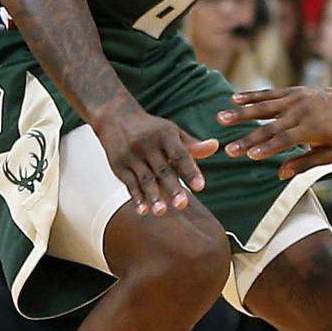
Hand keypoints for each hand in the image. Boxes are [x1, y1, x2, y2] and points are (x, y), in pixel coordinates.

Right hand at [91, 103, 216, 216]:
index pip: (180, 155)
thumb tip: (216, 146)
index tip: (201, 187)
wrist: (116, 118)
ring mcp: (132, 156)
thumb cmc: (152, 129)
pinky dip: (136, 198)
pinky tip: (143, 211)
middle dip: (172, 188)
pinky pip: (129, 184)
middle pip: (162, 169)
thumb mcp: (172, 132)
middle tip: (182, 205)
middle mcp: (148, 144)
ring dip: (153, 196)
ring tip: (162, 212)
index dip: (191, 171)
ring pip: (145, 179)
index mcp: (165, 135)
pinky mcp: (119, 166)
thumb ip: (192, 145)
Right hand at [218, 85, 331, 178]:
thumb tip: (280, 174)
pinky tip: (234, 99)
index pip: (285, 141)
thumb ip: (305, 164)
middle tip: (228, 149)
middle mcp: (301, 114)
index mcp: (311, 130)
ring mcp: (296, 100)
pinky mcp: (293, 91)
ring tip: (221, 118)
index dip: (267, 148)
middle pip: (270, 127)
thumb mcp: (331, 153)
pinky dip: (251, 96)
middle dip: (247, 139)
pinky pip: (269, 93)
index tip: (249, 156)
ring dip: (241, 114)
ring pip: (264, 107)